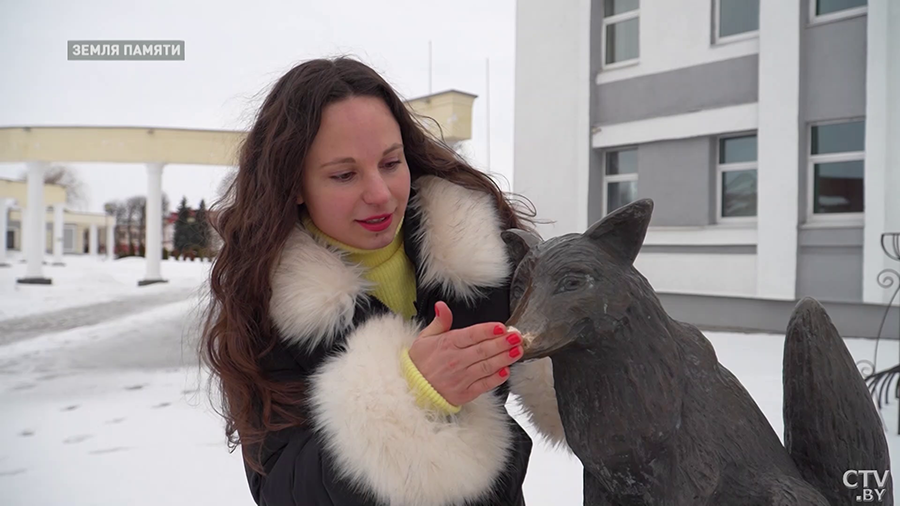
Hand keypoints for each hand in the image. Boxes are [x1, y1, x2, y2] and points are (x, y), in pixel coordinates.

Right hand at [407, 301, 523, 406]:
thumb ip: (440, 322)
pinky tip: (506, 371)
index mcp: (447, 344)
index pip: (471, 335)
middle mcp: (455, 360)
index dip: (487, 331)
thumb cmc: (420, 363)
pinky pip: (484, 385)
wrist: (412, 389)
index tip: (501, 327)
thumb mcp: (425, 338)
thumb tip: (442, 306)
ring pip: (487, 366)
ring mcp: (461, 377)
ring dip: (504, 358)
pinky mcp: (465, 393)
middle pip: (483, 350)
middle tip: (516, 337)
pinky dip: (496, 378)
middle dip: (502, 343)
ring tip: (517, 351)